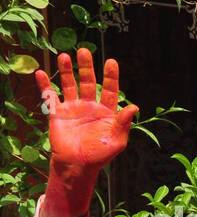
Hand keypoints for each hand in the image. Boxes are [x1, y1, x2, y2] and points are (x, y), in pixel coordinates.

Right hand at [35, 49, 138, 170]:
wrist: (78, 165)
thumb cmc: (100, 155)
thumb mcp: (117, 141)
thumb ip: (124, 123)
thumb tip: (134, 107)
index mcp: (106, 112)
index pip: (109, 90)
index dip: (110, 76)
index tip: (111, 62)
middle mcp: (89, 106)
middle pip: (87, 82)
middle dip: (86, 67)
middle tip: (84, 51)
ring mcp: (73, 108)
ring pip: (69, 85)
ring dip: (66, 71)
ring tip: (64, 56)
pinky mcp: (57, 113)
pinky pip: (50, 96)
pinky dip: (45, 85)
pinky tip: (41, 73)